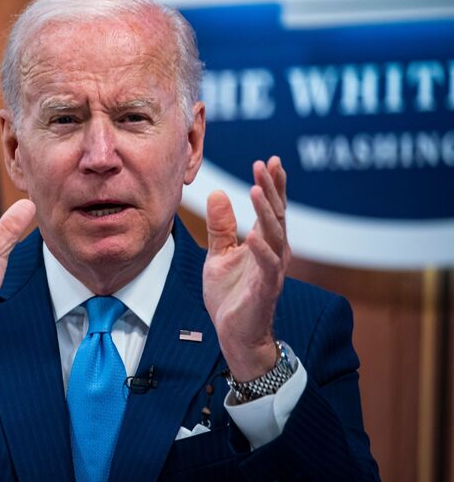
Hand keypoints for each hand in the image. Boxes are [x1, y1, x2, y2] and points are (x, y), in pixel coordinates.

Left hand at [203, 156, 290, 381]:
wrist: (233, 334)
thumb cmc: (231, 295)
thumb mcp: (218, 255)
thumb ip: (220, 226)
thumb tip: (219, 192)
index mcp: (263, 242)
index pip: (270, 207)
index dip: (271, 184)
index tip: (268, 160)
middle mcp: (273, 252)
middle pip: (275, 214)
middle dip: (271, 188)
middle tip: (264, 164)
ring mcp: (272, 270)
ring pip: (274, 235)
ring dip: (266, 211)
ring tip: (257, 189)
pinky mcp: (265, 289)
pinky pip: (267, 266)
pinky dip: (262, 250)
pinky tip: (254, 234)